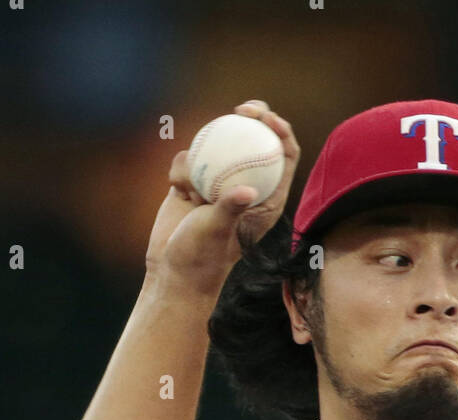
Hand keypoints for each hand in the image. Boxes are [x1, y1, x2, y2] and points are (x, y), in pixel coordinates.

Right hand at [145, 100, 300, 295]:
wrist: (172, 271)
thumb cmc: (201, 257)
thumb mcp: (218, 232)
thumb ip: (230, 208)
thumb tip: (246, 191)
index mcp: (267, 199)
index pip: (285, 157)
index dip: (281, 131)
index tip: (265, 118)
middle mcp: (246, 186)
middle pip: (256, 139)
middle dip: (254, 116)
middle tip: (240, 110)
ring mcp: (219, 183)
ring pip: (216, 145)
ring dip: (202, 156)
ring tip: (193, 191)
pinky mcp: (193, 182)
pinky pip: (187, 159)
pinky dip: (179, 170)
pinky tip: (177, 192)